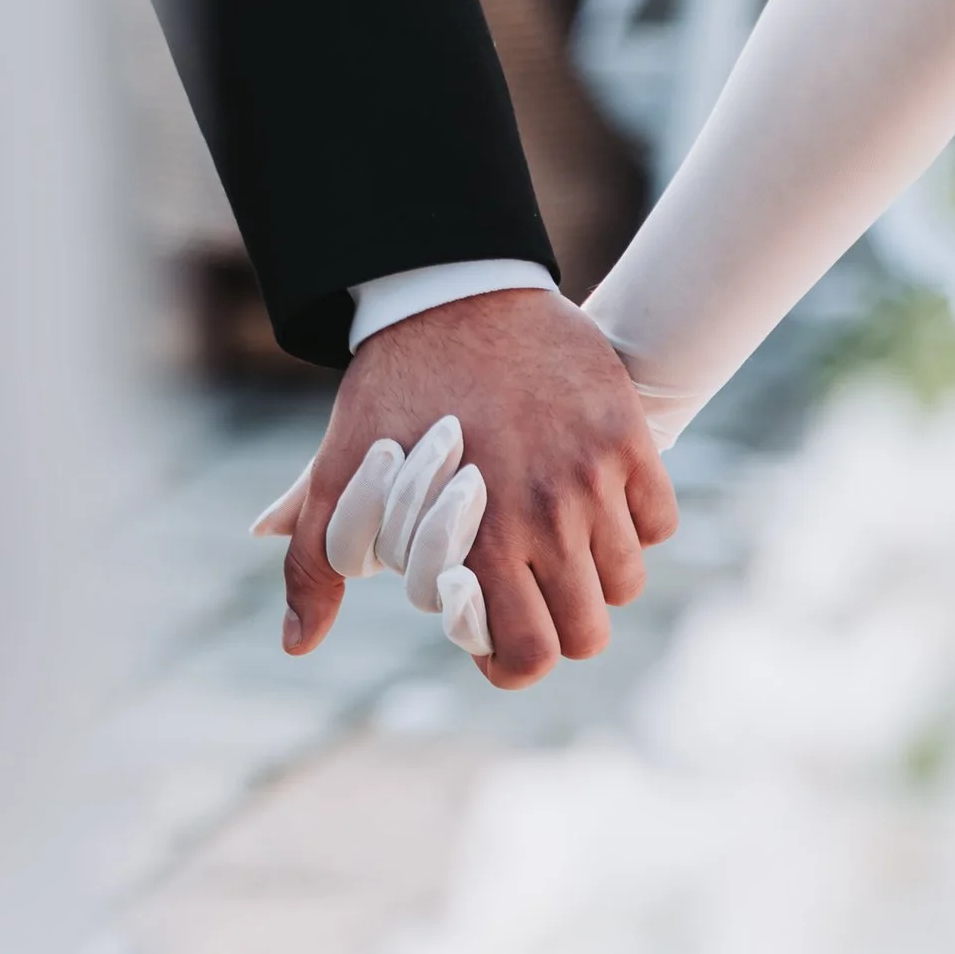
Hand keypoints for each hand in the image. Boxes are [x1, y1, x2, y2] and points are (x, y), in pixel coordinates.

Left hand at [257, 290, 676, 689]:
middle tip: (535, 593)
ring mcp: (593, 477)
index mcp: (479, 542)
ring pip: (627, 581)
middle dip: (559, 627)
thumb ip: (317, 565)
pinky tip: (596, 502)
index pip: (527, 656)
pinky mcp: (626, 437)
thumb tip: (296, 645)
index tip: (500, 635)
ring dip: (598, 576)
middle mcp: (545, 518)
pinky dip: (635, 523)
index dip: (512, 661)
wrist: (448, 292)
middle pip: (587, 634)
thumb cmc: (389, 391)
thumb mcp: (336, 477)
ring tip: (563, 545)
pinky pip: (658, 520)